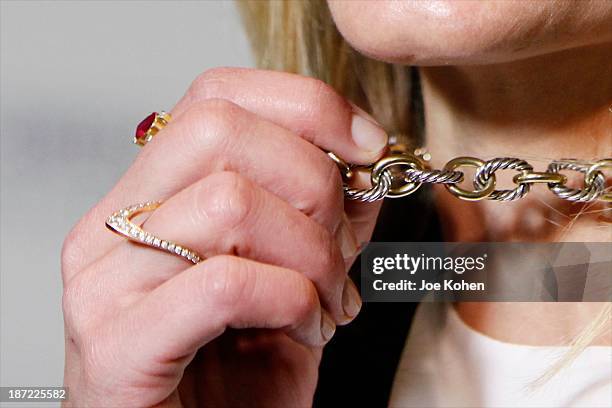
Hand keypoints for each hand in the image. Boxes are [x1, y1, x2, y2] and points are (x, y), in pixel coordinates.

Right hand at [61, 68, 387, 406]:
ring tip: (327, 302)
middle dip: (313, 182)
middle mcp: (115, 224)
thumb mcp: (293, 274)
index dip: (304, 105)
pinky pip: (226, 283)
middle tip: (339, 248)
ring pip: (229, 203)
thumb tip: (363, 158)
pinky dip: (291, 302)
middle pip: (220, 130)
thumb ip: (323, 212)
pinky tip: (303, 331)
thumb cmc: (235, 372)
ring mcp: (107, 280)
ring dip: (311, 255)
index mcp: (151, 196)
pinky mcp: (117, 342)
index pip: (215, 95)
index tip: (364, 145)